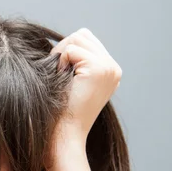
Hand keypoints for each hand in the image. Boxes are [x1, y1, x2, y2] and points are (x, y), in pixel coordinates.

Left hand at [46, 28, 121, 166]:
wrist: (64, 134)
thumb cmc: (60, 112)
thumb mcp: (71, 83)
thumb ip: (76, 63)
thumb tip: (66, 42)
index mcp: (110, 72)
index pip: (86, 40)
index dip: (67, 51)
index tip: (61, 73)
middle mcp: (114, 68)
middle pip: (82, 35)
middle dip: (63, 50)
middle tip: (57, 74)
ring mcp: (109, 68)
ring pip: (77, 39)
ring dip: (61, 55)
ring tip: (61, 77)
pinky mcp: (99, 69)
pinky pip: (72, 49)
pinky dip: (61, 62)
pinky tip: (63, 80)